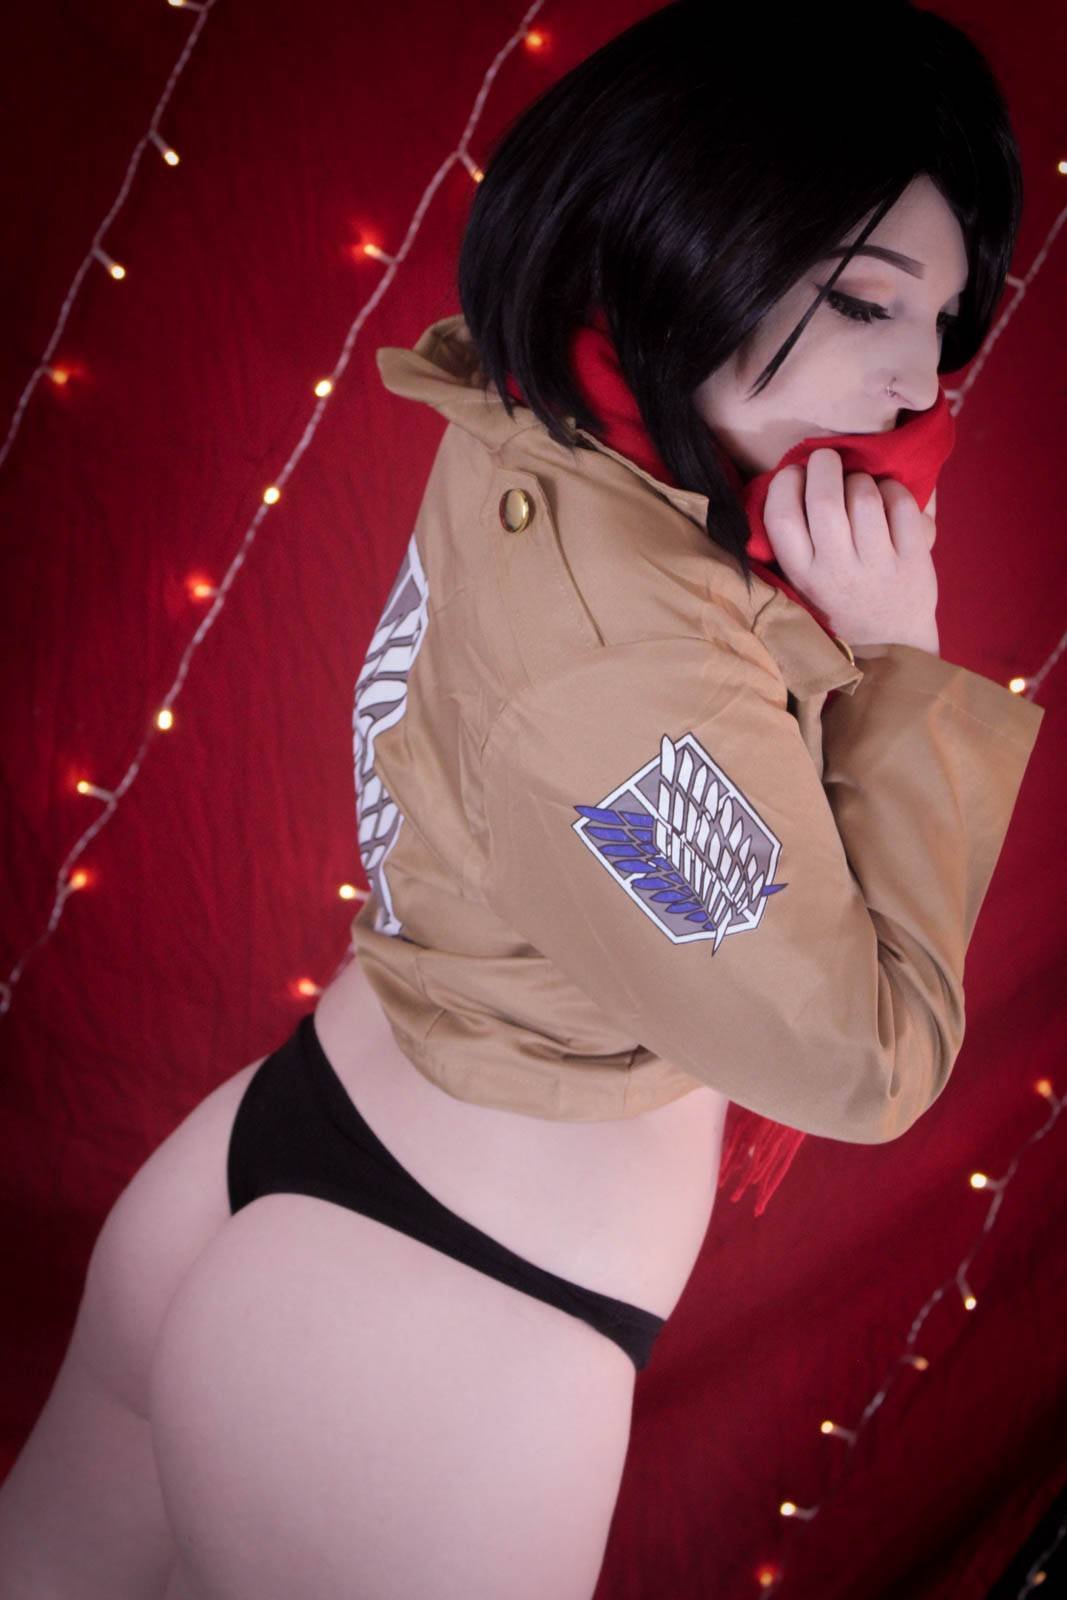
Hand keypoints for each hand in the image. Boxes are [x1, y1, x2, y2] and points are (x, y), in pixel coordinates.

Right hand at [763, 449, 939, 652]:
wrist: (889, 644)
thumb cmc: (841, 601)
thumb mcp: (806, 581)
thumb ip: (796, 539)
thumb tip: (793, 474)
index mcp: (803, 574)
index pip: (781, 518)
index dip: (785, 483)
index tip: (794, 474)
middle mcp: (836, 571)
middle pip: (823, 500)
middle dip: (823, 466)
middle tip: (826, 460)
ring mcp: (877, 566)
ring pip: (864, 496)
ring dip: (860, 478)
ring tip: (859, 485)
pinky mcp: (913, 561)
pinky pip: (901, 505)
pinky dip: (894, 489)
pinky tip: (888, 496)